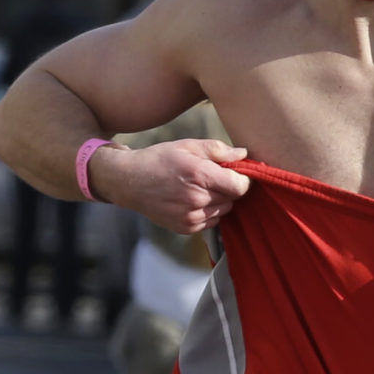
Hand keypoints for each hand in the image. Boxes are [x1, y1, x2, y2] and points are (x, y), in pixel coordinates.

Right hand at [91, 137, 248, 233]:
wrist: (130, 182)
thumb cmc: (160, 160)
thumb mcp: (187, 146)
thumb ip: (217, 149)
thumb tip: (243, 154)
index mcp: (199, 175)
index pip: (240, 186)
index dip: (242, 179)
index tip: (234, 173)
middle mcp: (197, 199)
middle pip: (233, 198)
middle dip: (228, 188)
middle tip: (213, 178)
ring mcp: (191, 217)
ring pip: (224, 211)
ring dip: (219, 200)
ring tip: (200, 189)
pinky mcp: (186, 228)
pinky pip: (212, 222)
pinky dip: (208, 212)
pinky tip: (193, 200)